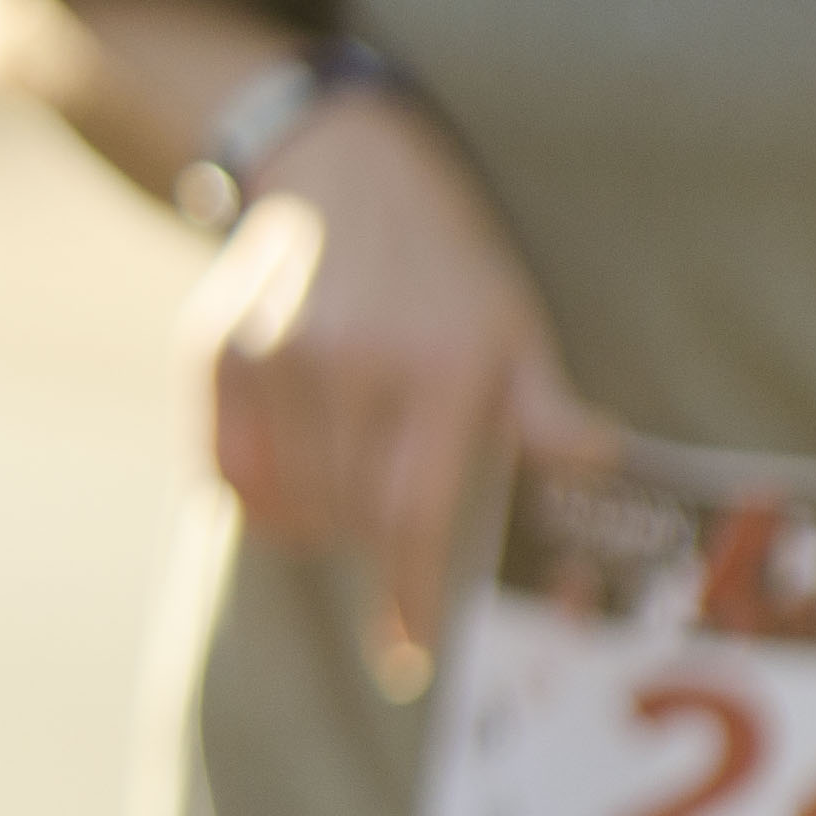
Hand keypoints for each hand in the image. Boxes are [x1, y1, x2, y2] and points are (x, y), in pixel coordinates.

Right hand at [196, 91, 621, 686]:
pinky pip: (227, 469)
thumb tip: (599, 461)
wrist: (340, 162)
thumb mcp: (513, 322)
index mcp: (434, 368)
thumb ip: (544, 406)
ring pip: (285, 500)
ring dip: (320, 532)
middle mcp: (346, 364)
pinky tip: (294, 490)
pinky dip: (260, 500)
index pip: (413, 516)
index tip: (409, 654)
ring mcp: (271, 357)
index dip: (410, 598)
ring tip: (350, 517)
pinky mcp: (215, 351)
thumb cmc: (445, 259)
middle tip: (396, 578)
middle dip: (373, 564)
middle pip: (348, 518)